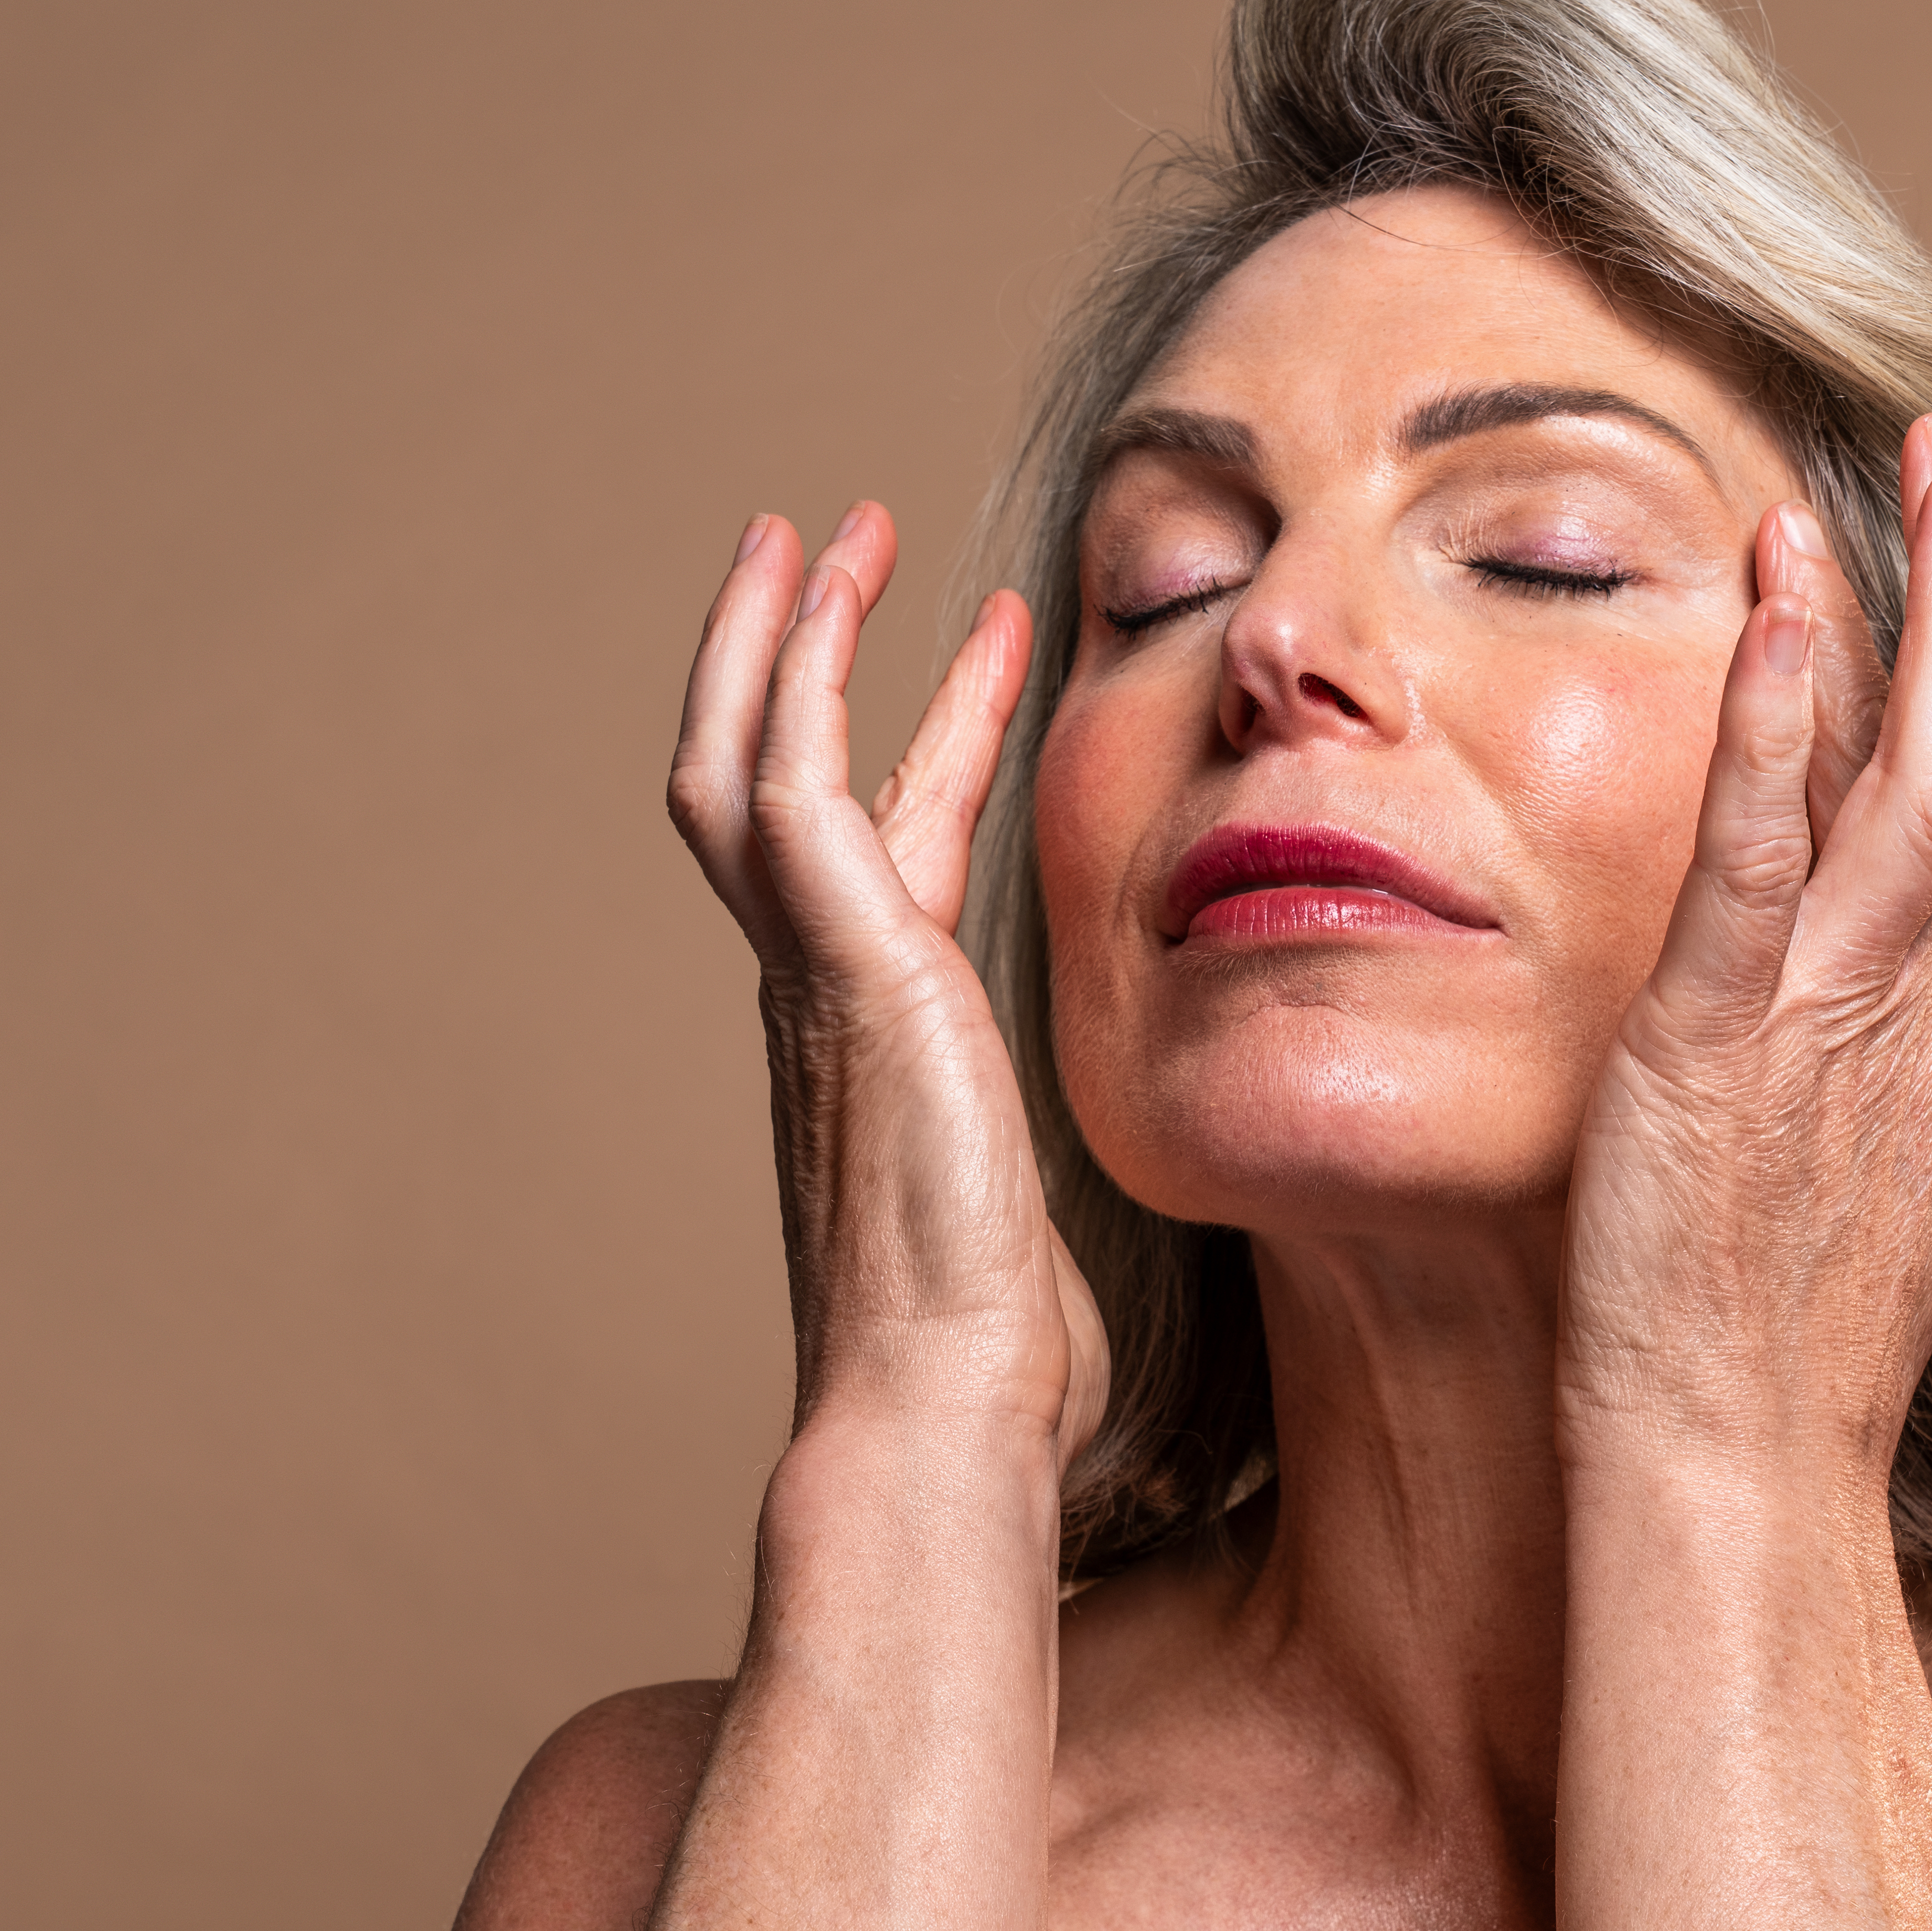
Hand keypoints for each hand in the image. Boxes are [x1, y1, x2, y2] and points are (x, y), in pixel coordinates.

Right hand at [665, 505, 1106, 1457]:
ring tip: (814, 530)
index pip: (882, 850)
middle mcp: (820, 994)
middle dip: (792, 658)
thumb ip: (1076, 1137)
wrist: (948, 1401)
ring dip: (776, 636)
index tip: (990, 655)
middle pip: (764, 782)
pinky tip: (829, 589)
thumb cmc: (1005, 1344)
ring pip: (748, 758)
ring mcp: (815, 977)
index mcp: (876, 1035)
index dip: (925, 739)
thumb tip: (1184, 1142)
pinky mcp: (842, 963)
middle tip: (826, 547)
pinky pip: (789, 777)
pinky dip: (800, 674)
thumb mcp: (1050, 1194)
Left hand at [1556, 418, 1931, 1484]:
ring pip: (1888, 776)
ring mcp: (1819, 1006)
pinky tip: (1769, 617)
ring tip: (1874, 477)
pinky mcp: (1714, 1032)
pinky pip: (1752, 858)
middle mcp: (1905, 986)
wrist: (1743, 1456)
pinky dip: (1770, 730)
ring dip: (1886, 616)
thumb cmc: (1821, 1334)